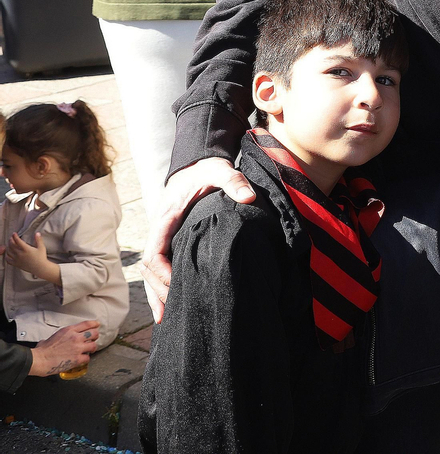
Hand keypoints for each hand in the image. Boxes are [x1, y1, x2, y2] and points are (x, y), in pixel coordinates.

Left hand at [7, 232, 51, 280]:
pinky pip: (8, 259)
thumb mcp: (41, 247)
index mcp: (26, 249)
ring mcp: (17, 259)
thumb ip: (38, 240)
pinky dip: (7, 256)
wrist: (40, 268)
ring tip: (10, 244)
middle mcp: (20, 254)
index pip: (18, 241)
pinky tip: (8, 253)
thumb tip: (37, 233)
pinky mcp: (16, 264)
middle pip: (12, 245)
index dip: (15, 236)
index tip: (14, 233)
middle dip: (10, 240)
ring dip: (8, 247)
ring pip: (9, 252)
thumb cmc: (41, 257)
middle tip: (11, 238)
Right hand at [28, 321, 97, 376]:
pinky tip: (81, 360)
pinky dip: (85, 359)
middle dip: (95, 337)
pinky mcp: (77, 358)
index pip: (87, 324)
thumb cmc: (42, 351)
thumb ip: (55, 337)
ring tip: (89, 350)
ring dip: (92, 348)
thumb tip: (47, 341)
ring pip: (94, 345)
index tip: (97, 325)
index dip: (94, 324)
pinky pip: (88, 358)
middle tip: (92, 340)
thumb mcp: (50, 337)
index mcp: (69, 330)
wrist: (39, 360)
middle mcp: (75, 337)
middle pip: (94, 333)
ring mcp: (78, 348)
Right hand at [142, 156, 255, 321]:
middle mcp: (160, 229)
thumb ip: (233, 181)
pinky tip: (169, 303)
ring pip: (152, 271)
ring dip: (156, 294)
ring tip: (166, 318)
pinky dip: (161, 286)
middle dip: (157, 291)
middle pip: (150, 267)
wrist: (196, 163)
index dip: (162, 272)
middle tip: (171, 313)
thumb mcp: (220, 170)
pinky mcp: (171, 240)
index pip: (155, 251)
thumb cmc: (206, 169)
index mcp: (166, 217)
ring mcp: (164, 236)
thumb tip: (248, 198)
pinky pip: (161, 266)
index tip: (175, 287)